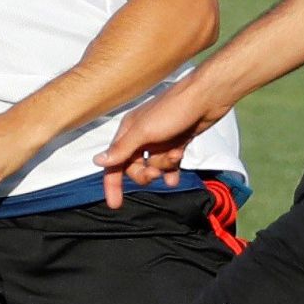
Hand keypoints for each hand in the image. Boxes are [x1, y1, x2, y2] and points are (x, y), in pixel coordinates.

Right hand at [93, 80, 229, 208]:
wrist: (207, 98)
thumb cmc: (173, 111)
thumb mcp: (144, 132)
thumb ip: (122, 149)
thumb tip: (97, 162)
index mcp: (129, 131)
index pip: (114, 162)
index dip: (112, 183)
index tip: (115, 205)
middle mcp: (141, 136)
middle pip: (134, 168)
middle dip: (145, 173)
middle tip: (156, 173)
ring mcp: (159, 140)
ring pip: (154, 166)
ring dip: (165, 166)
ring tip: (176, 155)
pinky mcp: (176, 142)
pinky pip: (170, 164)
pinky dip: (173, 170)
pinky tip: (177, 176)